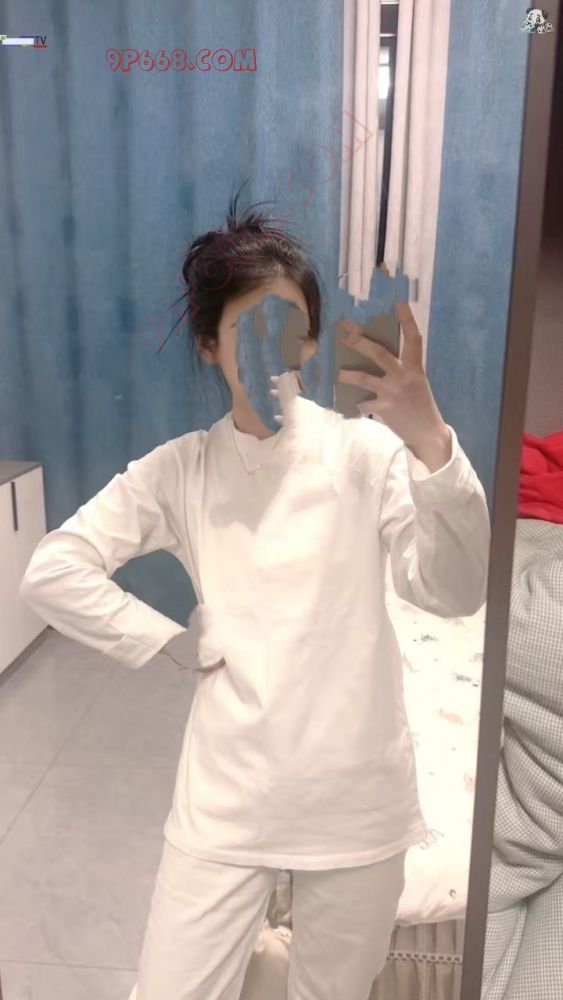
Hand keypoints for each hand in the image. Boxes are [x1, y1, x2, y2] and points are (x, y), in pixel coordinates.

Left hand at [337, 302, 451, 471]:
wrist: (427, 432)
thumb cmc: (419, 404)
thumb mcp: (416, 383)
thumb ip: (401, 370)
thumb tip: (373, 359)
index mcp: (415, 368)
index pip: (413, 339)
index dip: (407, 320)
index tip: (399, 302)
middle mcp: (404, 376)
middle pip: (380, 353)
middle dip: (360, 341)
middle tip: (346, 331)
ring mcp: (393, 392)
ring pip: (365, 378)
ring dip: (348, 375)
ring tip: (338, 373)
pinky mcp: (385, 408)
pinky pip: (364, 404)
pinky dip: (357, 405)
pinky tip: (354, 406)